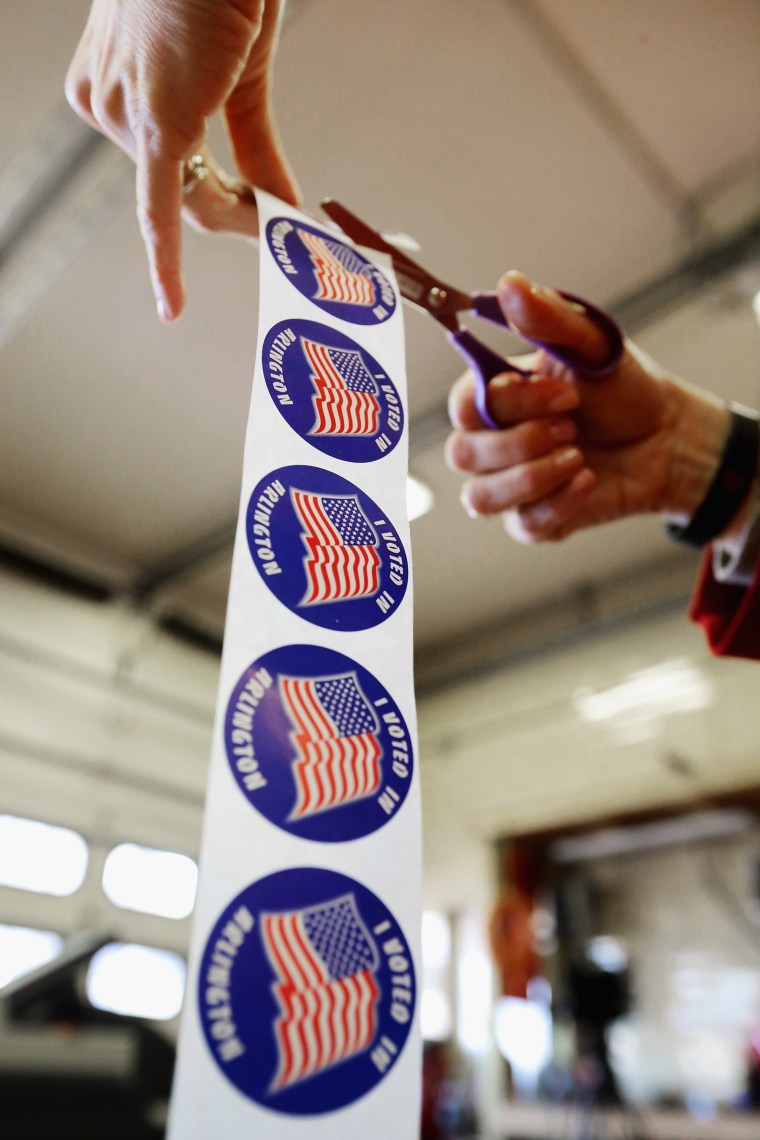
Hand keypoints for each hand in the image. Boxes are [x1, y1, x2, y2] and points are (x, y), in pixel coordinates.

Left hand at [66, 0, 299, 320]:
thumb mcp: (241, 74)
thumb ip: (255, 146)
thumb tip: (282, 204)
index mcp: (117, 86)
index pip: (171, 169)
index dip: (221, 200)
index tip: (255, 222)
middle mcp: (108, 103)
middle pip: (179, 190)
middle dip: (234, 216)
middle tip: (283, 238)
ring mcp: (125, 116)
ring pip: (185, 202)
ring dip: (239, 224)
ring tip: (285, 235)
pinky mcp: (156, 125)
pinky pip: (162, 210)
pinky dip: (168, 264)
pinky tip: (172, 306)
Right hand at [446, 272, 728, 541]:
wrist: (667, 437)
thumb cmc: (623, 388)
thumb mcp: (593, 344)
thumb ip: (550, 317)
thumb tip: (509, 283)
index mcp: (495, 395)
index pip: (464, 404)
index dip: (513, 402)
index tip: (565, 392)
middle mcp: (492, 441)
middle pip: (461, 455)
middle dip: (520, 442)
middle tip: (571, 426)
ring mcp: (509, 484)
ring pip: (480, 498)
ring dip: (532, 476)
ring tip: (578, 456)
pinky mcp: (535, 519)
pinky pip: (523, 525)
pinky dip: (560, 503)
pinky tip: (589, 480)